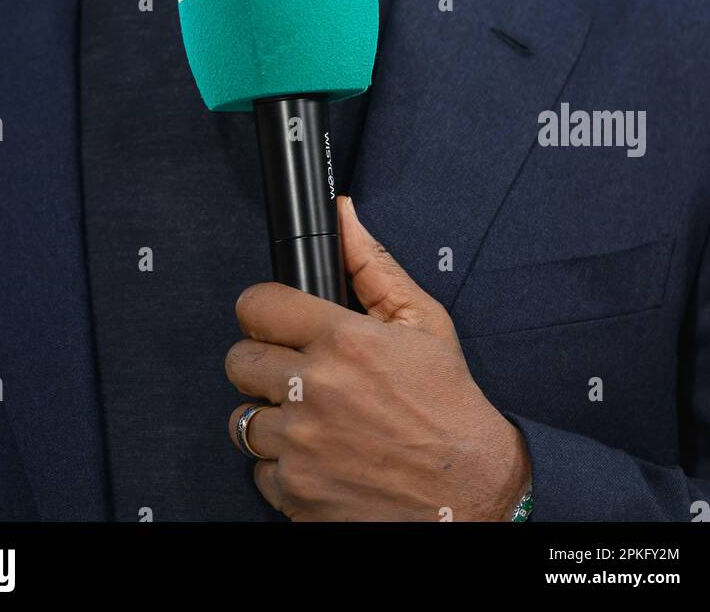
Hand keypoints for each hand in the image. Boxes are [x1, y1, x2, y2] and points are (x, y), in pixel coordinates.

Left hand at [226, 195, 531, 520]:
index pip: (256, 305)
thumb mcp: (422, 321)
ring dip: (273, 418)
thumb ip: (372, 264)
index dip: (265, 310)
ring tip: (312, 418)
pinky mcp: (298, 493)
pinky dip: (284, 468)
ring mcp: (302, 445)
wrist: (470, 490)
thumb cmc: (447, 404)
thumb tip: (343, 215)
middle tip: (298, 373)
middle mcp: (315, 390)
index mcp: (343, 341)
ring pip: (243, 420)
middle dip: (265, 364)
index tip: (277, 322)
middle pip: (238, 361)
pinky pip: (260, 472)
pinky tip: (320, 458)